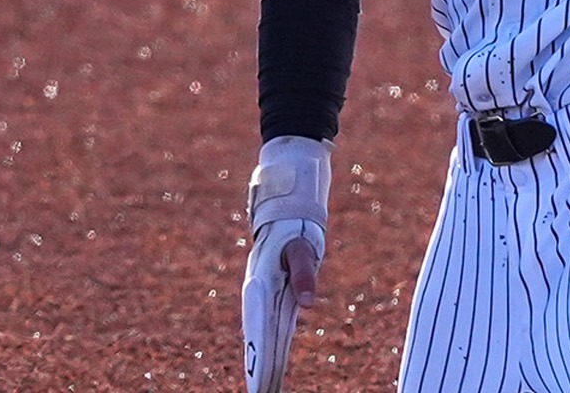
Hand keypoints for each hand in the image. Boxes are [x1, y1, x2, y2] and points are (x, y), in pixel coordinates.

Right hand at [241, 137, 332, 392]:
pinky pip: (272, 322)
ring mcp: (266, 291)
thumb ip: (305, 272)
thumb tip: (309, 303)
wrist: (285, 196)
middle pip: (261, 339)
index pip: (262, 332)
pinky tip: (272, 361)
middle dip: (262, 368)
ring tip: (266, 387)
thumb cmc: (296, 218)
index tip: (262, 385)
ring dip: (265, 358)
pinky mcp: (275, 288)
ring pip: (265, 333)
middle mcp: (260, 292)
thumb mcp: (303, 243)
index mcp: (262, 284)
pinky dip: (270, 343)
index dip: (262, 359)